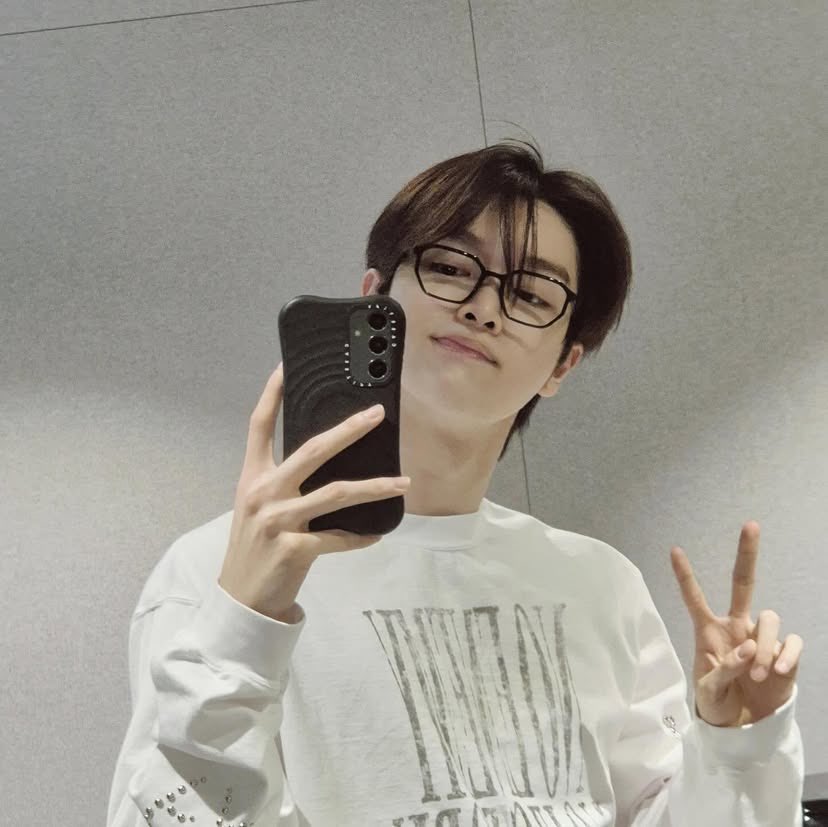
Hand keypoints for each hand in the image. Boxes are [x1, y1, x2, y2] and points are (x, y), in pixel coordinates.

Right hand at [219, 363, 409, 621]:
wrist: (242, 599)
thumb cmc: (255, 547)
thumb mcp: (258, 507)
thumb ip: (282, 481)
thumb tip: (328, 458)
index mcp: (252, 477)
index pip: (259, 426)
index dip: (271, 394)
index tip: (286, 366)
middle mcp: (262, 493)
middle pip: (311, 450)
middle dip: (348, 430)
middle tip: (378, 415)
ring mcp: (278, 521)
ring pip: (337, 494)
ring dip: (375, 487)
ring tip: (404, 483)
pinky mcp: (294, 548)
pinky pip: (340, 538)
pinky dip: (362, 536)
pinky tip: (377, 534)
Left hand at [670, 520, 802, 726]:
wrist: (742, 726)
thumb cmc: (716, 702)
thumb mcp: (708, 693)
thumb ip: (722, 671)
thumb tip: (748, 648)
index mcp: (708, 631)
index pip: (694, 598)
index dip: (685, 575)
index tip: (674, 550)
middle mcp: (735, 626)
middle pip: (743, 583)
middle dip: (747, 553)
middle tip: (751, 525)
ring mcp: (761, 636)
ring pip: (770, 617)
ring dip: (765, 647)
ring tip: (758, 675)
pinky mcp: (784, 652)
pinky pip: (792, 641)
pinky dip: (787, 655)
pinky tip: (778, 671)